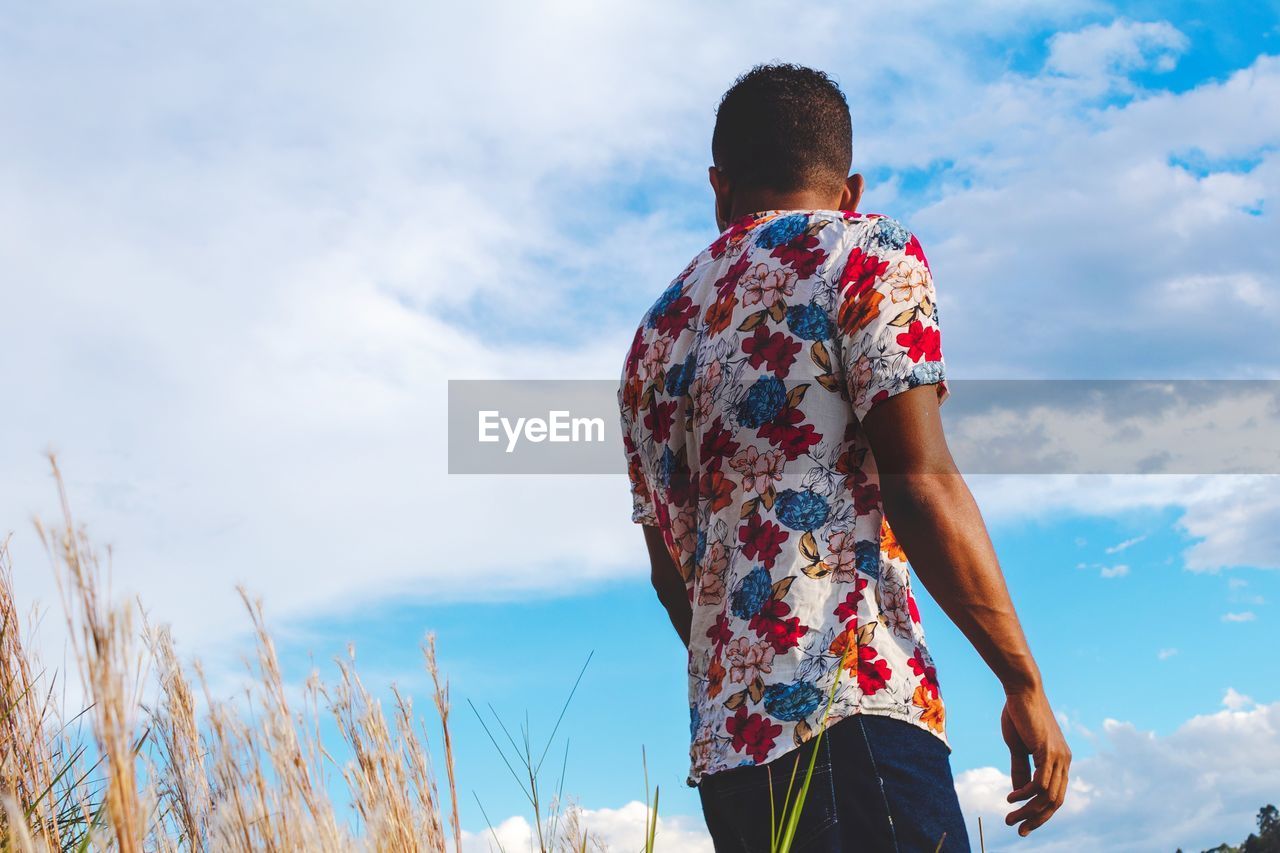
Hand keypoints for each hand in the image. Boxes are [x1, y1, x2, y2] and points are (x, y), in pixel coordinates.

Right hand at [1000, 688, 1070, 836]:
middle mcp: (1064, 761)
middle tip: (1018, 830)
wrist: (1022, 690)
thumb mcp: (1019, 747)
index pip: (1056, 795)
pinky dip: (1025, 794)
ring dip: (1028, 811)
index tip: (1024, 822)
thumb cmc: (1019, 714)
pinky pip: (1040, 783)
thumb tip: (1019, 792)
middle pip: (1055, 801)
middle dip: (1037, 819)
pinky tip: (1011, 797)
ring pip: (1047, 796)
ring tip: (1010, 818)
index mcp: (1060, 760)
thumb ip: (1021, 768)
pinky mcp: (1048, 752)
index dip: (1042, 812)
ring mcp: (1058, 757)